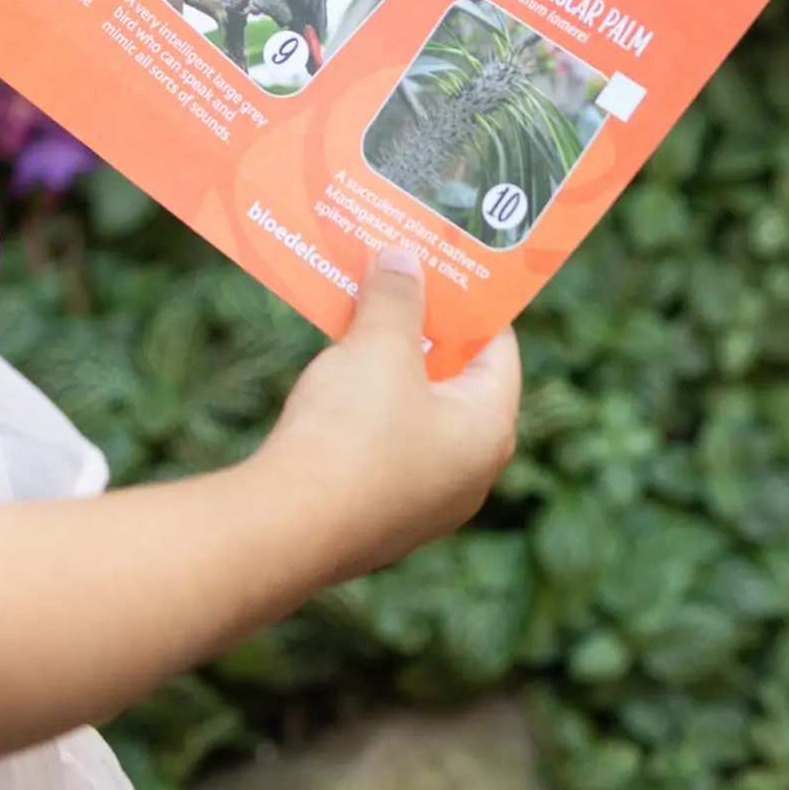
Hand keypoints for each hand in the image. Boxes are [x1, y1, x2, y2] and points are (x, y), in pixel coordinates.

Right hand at [261, 247, 520, 574]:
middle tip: (395, 284)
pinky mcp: (379, 518)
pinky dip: (365, 410)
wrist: (289, 529)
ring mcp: (423, 503)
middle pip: (455, 384)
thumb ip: (397, 296)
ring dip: (387, 370)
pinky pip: (383, 448)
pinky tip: (331, 381)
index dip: (471, 304)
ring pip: (415, 417)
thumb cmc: (351, 431)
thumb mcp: (378, 346)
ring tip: (356, 322)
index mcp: (489, 430)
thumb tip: (404, 261)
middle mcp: (469, 474)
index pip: (499, 351)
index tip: (442, 267)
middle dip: (422, 331)